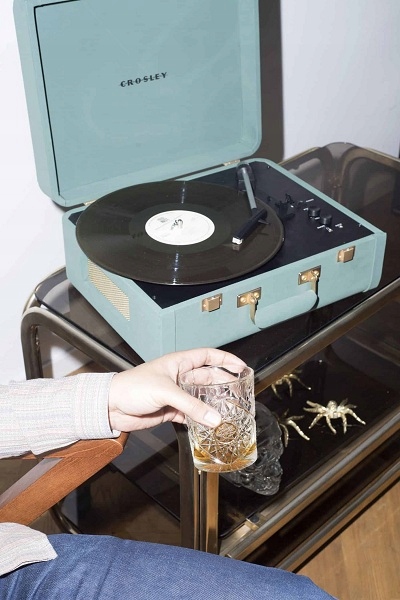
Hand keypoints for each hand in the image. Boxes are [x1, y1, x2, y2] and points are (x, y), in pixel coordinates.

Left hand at [108, 348, 246, 431]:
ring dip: (214, 404)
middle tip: (240, 392)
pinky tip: (210, 424)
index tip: (241, 367)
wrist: (111, 406)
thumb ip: (191, 406)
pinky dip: (201, 419)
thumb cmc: (132, 387)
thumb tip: (214, 418)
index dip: (225, 360)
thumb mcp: (165, 391)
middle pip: (208, 378)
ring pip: (201, 398)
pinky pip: (192, 414)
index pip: (208, 356)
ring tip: (229, 410)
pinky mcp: (171, 411)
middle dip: (224, 384)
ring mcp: (176, 394)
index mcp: (179, 363)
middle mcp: (179, 377)